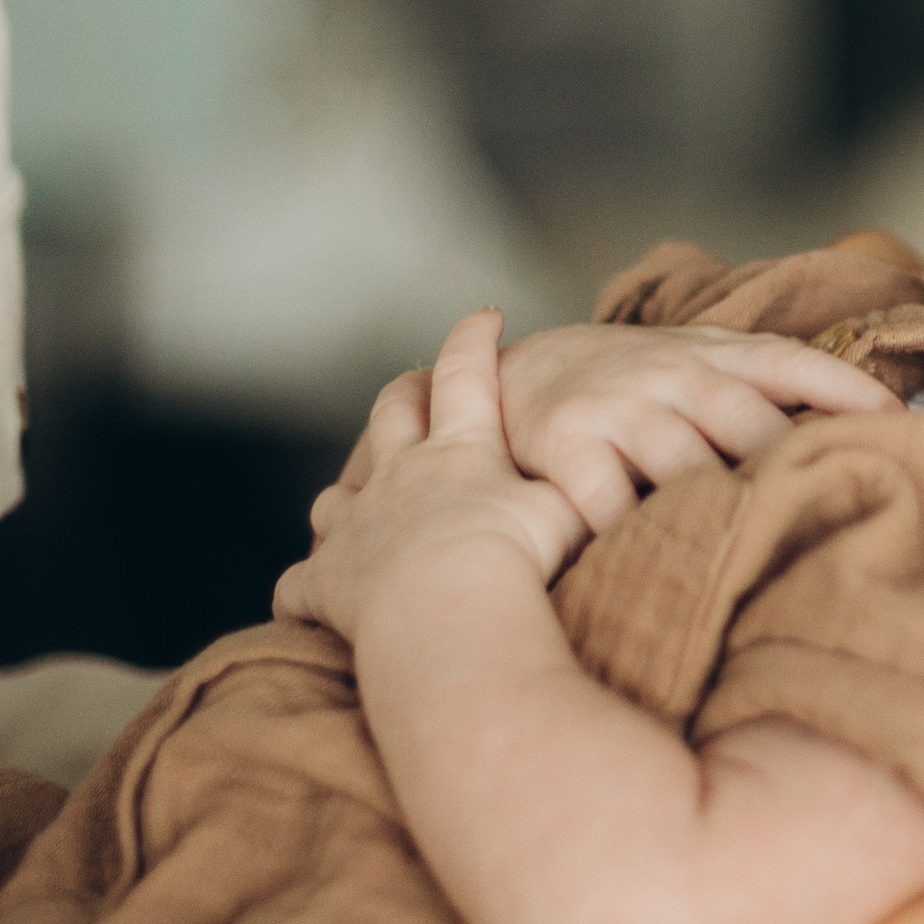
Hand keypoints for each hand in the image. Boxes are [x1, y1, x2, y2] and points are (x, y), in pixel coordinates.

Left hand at [276, 308, 579, 635]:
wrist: (447, 608)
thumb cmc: (513, 556)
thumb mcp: (566, 511)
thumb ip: (585, 489)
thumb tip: (623, 476)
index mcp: (458, 450)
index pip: (467, 374)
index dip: (475, 339)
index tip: (485, 315)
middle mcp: (399, 474)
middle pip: (390, 414)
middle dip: (403, 396)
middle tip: (412, 389)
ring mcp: (355, 524)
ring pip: (335, 497)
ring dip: (344, 499)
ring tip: (353, 509)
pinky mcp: (326, 579)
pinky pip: (300, 584)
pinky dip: (304, 591)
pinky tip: (309, 602)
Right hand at [496, 319, 892, 534]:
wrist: (522, 368)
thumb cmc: (637, 383)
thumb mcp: (702, 364)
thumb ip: (770, 389)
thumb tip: (873, 433)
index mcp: (715, 354)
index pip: (793, 363)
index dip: (850, 392)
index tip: (903, 432)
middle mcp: (672, 375)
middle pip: (748, 421)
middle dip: (794, 466)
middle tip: (843, 513)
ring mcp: (618, 408)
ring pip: (683, 465)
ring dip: (722, 511)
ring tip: (765, 561)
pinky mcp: (564, 445)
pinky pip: (605, 502)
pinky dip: (634, 537)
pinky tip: (665, 572)